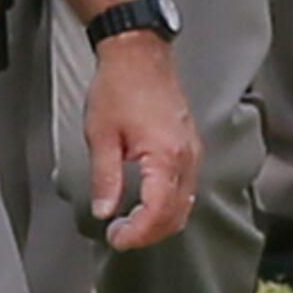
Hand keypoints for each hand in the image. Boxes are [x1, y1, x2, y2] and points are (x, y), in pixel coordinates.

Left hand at [84, 35, 200, 251]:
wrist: (138, 53)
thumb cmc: (120, 85)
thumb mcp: (101, 135)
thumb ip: (105, 178)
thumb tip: (104, 210)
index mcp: (165, 155)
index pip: (158, 213)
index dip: (138, 233)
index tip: (117, 238)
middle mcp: (186, 156)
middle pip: (177, 214)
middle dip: (149, 233)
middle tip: (120, 235)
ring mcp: (191, 150)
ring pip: (186, 203)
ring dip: (161, 221)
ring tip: (131, 223)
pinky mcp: (190, 144)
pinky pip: (187, 185)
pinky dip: (170, 203)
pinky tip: (149, 203)